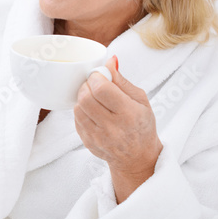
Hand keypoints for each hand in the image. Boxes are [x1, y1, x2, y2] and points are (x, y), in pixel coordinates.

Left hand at [73, 56, 162, 201]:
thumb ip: (121, 80)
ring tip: (94, 98)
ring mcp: (98, 137)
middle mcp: (112, 128)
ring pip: (78, 108)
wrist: (136, 157)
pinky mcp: (87, 142)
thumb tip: (109, 61)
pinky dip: (81, 111)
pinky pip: (76, 119)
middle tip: (95, 85)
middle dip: (87, 85)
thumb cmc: (141, 125)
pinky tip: (93, 111)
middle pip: (86, 98)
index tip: (100, 75)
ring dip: (83, 98)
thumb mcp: (140, 100)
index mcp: (128, 114)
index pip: (102, 89)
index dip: (96, 77)